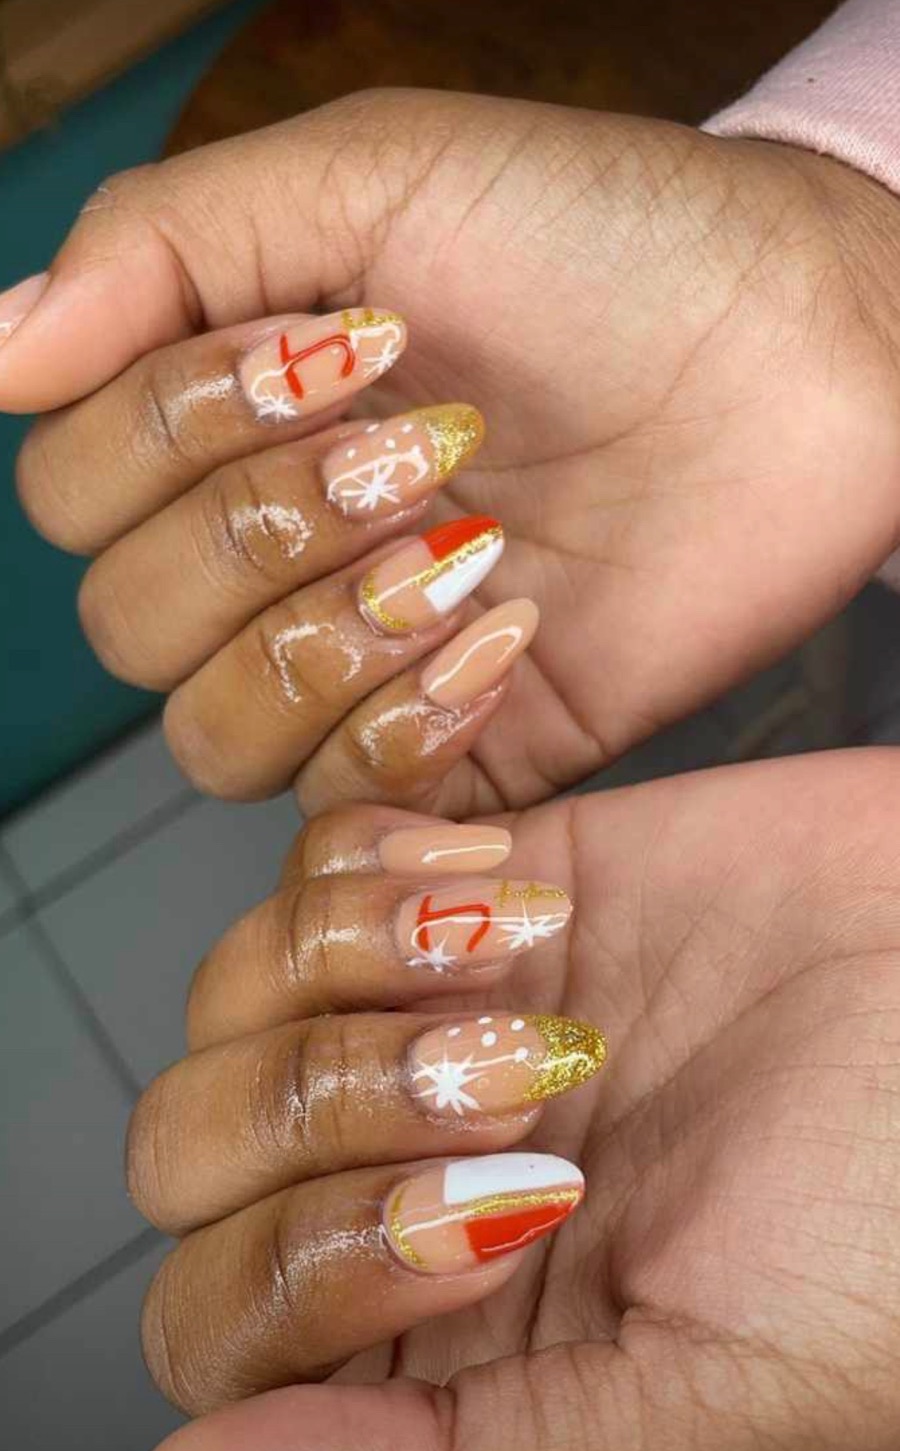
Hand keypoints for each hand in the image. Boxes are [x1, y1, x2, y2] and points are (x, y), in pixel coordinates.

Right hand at [8, 94, 899, 812]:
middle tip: (417, 444)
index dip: (171, 432)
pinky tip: (510, 623)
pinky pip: (343, 802)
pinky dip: (406, 721)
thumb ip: (162, 250)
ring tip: (467, 540)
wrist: (803, 351)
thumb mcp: (370, 179)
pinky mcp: (458, 748)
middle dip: (262, 528)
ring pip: (209, 732)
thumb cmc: (605, 242)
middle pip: (123, 624)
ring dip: (325, 632)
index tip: (336, 342)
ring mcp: (362, 658)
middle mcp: (276, 550)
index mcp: (231, 417)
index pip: (72, 490)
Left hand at [61, 752, 899, 1450]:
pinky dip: (378, 857)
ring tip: (524, 967)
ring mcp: (446, 1026)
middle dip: (329, 1105)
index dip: (305, 1271)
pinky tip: (514, 885)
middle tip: (521, 1087)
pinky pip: (322, 856)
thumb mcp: (724, 1413)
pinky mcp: (491, 888)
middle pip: (201, 1154)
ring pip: (243, 993)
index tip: (485, 1226)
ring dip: (354, 967)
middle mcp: (425, 1186)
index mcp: (459, 1351)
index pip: (225, 1333)